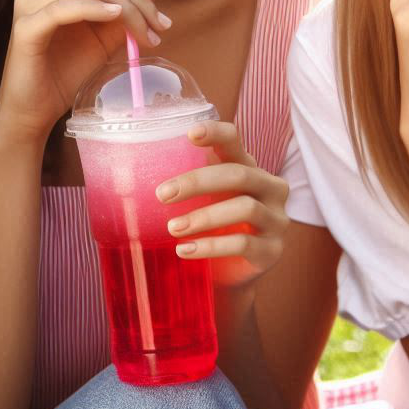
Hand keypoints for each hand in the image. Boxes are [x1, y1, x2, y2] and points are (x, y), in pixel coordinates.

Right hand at [0, 0, 172, 142]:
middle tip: (162, 22)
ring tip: (147, 34)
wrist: (34, 111)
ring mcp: (27, 2)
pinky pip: (65, 8)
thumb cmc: (64, 75)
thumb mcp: (102, 41)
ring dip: (127, 8)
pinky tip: (116, 17)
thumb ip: (121, 15)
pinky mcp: (25, 26)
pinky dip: (95, 9)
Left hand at [155, 121, 288, 284]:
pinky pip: (244, 243)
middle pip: (239, 174)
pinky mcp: (272, 250)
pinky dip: (211, 246)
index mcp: (248, 167)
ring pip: (245, 208)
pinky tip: (185, 250)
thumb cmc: (210, 227)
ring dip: (204, 217)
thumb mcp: (201, 200)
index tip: (191, 134)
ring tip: (172, 228)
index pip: (235, 141)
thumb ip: (185, 184)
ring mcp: (276, 219)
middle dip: (197, 182)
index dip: (216, 133)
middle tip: (162, 194)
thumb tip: (132, 174)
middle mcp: (269, 188)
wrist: (228, 275)